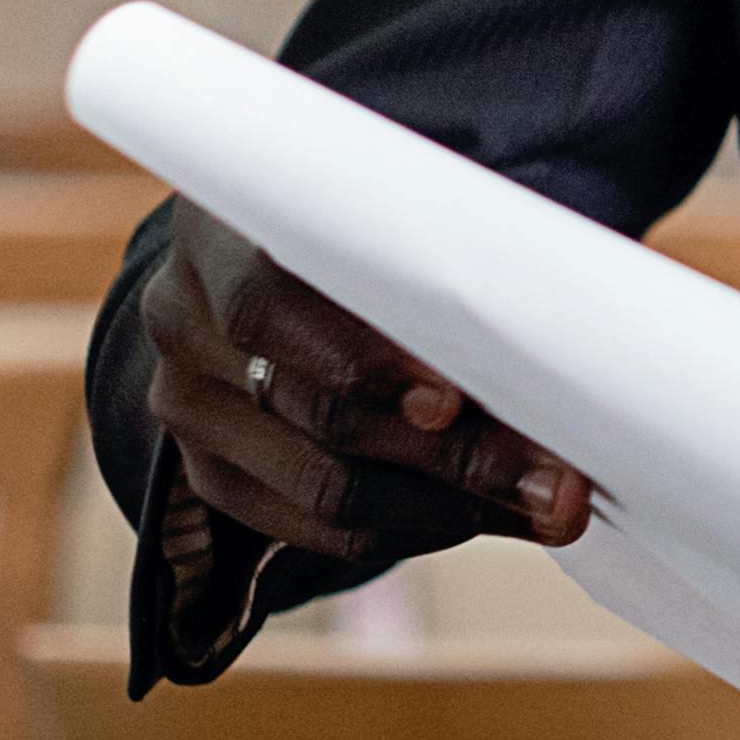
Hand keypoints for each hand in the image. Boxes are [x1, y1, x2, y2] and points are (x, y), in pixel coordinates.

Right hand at [135, 209, 588, 560]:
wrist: (284, 277)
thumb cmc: (371, 234)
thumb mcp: (396, 211)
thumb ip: (448, 246)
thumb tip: (555, 319)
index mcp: (218, 229)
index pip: (268, 302)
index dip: (361, 360)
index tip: (454, 402)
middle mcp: (182, 317)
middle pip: (316, 411)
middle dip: (452, 455)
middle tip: (556, 482)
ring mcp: (187, 404)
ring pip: (323, 486)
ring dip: (451, 506)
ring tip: (546, 506)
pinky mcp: (210, 476)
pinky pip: (316, 528)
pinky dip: (414, 528)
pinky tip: (483, 514)